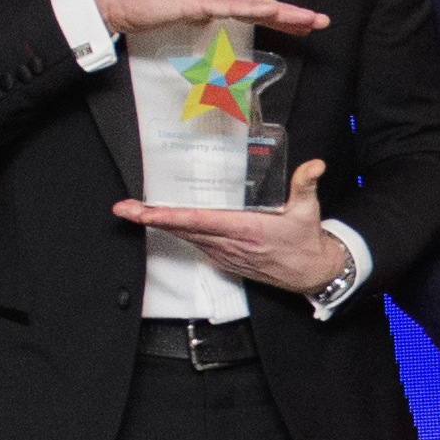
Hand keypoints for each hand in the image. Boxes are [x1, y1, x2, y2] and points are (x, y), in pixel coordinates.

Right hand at [84, 0, 326, 44]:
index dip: (283, 17)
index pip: (257, 10)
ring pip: (251, 3)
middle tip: (320, 21)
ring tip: (303, 17)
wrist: (118, 0)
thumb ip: (201, 22)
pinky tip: (266, 9)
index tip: (307, 26)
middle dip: (292, 14)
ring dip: (279, 10)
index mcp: (217, 0)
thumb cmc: (148, 8)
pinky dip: (248, 7)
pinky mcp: (193, 0)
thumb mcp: (184, 20)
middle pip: (262, 5)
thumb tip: (213, 29)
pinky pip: (226, 5)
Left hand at [117, 159, 351, 298]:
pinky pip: (196, 243)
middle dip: (151, 219)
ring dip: (160, 224)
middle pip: (183, 230)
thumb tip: (314, 165)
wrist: (310, 274)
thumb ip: (306, 184)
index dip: (169, 216)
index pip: (199, 221)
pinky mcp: (225, 259)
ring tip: (135, 212)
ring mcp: (225, 254)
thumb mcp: (308, 212)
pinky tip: (164, 223)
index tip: (145, 212)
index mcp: (246, 230)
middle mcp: (230, 244)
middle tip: (124, 209)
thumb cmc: (305, 244)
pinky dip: (178, 232)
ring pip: (186, 237)